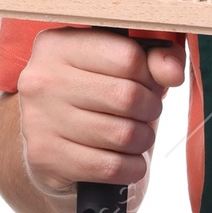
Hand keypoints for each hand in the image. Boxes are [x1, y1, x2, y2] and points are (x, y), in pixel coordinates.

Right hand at [14, 28, 184, 197]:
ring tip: (138, 135)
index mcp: (59, 44)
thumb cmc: (94, 94)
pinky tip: (129, 160)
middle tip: (148, 112)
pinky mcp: (44, 157)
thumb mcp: (121, 65)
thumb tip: (173, 72)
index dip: (151, 75)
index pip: (128, 57)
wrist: (50, 140)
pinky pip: (109, 167)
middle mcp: (41, 79)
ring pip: (121, 135)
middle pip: (127, 96)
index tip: (150, 84)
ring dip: (143, 139)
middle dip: (150, 109)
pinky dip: (132, 167)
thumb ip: (154, 58)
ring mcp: (38, 120)